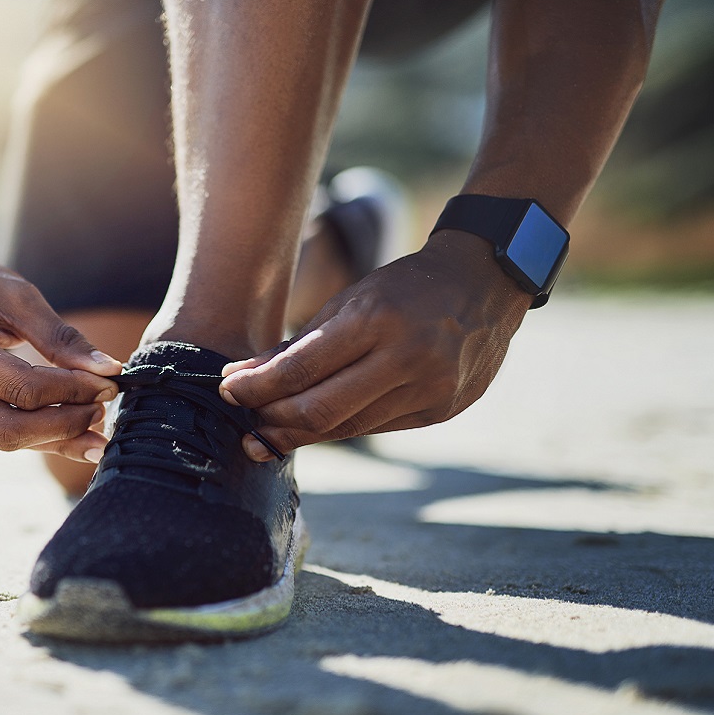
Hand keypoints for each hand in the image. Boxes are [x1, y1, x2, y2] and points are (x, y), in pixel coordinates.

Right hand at [0, 244, 122, 460]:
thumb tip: (110, 372)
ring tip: (92, 425)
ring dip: (51, 437)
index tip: (108, 383)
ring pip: (0, 438)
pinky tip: (64, 427)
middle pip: (8, 430)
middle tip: (101, 410)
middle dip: (63, 426)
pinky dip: (30, 432)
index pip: (22, 389)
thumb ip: (62, 337)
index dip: (72, 392)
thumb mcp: (18, 296)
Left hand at [219, 231, 533, 459]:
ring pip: (347, 428)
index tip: (227, 390)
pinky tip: (317, 424)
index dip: (256, 388)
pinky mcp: (442, 410)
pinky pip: (377, 428)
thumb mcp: (350, 301)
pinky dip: (341, 427)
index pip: (300, 370)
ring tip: (270, 430)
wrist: (486, 282)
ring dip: (302, 432)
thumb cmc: (405, 287)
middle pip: (320, 411)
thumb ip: (296, 346)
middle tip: (246, 424)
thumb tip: (238, 379)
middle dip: (273, 422)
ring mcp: (430, 389)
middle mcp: (407, 358)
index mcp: (375, 320)